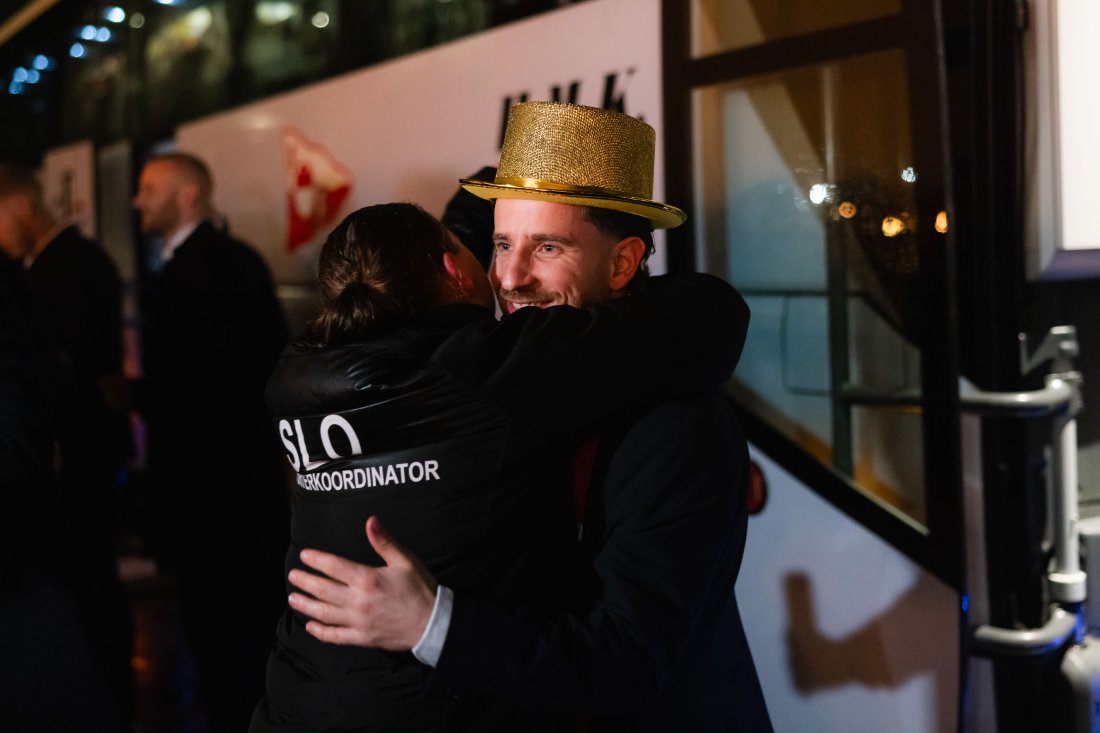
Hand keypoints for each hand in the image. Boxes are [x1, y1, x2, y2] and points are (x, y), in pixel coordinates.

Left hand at [287, 516, 438, 650]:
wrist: (432, 623)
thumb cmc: (420, 589)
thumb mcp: (404, 560)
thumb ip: (384, 541)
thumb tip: (371, 521)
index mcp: (368, 579)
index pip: (334, 567)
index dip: (317, 560)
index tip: (305, 556)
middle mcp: (359, 601)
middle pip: (323, 590)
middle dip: (305, 581)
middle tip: (293, 576)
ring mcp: (358, 622)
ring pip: (324, 613)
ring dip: (306, 605)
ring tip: (293, 598)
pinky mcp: (362, 637)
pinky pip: (335, 636)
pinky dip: (320, 632)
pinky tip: (310, 626)